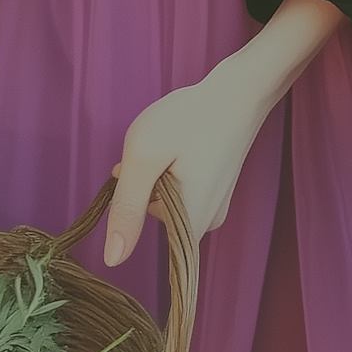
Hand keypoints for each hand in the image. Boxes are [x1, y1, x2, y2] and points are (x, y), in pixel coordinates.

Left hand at [104, 0, 342, 267]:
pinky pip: (183, 189)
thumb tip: (112, 260)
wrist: (239, 92)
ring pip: (167, 198)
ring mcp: (216, 206)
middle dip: (145, 181)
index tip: (145, 168)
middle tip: (159, 149)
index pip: (142, 228)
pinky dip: (174, 168)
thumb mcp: (144, 159)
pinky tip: (183, 144)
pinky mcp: (218, 190)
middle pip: (154, 213)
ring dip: (159, 173)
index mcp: (190, 224)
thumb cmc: (190, 120)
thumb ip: (126, 209)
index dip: (133, 197)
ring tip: (173, 143)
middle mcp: (208, 223)